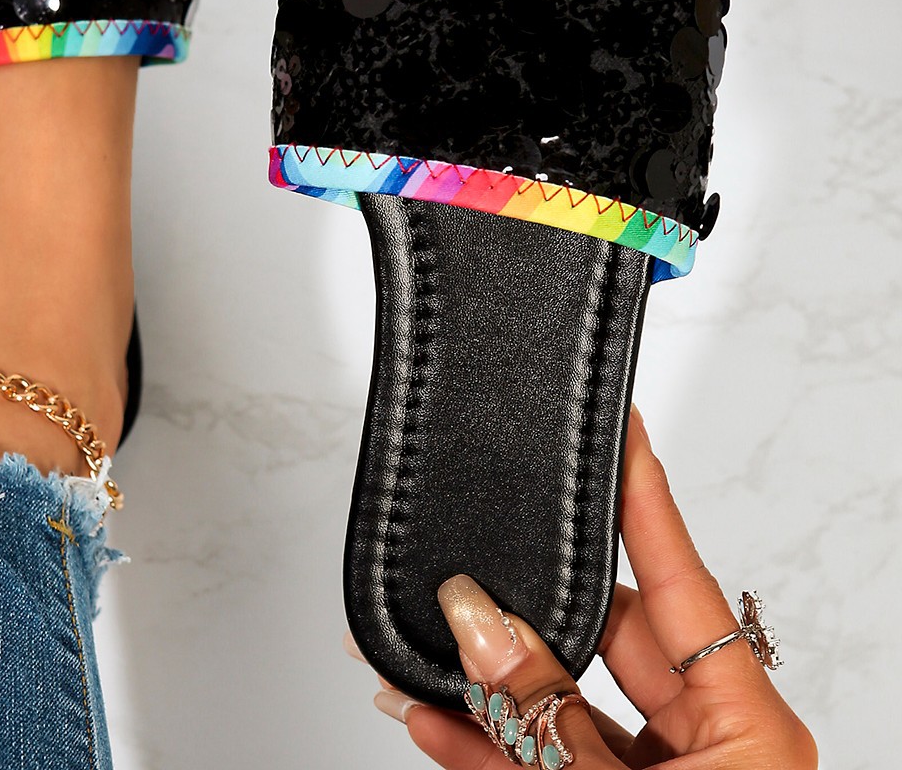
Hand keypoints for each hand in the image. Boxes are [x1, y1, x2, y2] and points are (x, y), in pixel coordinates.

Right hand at [366, 409, 816, 768]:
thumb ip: (553, 717)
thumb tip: (483, 624)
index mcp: (747, 731)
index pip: (683, 578)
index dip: (646, 494)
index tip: (621, 426)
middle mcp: (706, 750)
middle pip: (603, 641)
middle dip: (523, 609)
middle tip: (459, 573)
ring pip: (555, 710)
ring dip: (481, 685)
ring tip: (413, 646)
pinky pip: (536, 765)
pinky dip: (482, 747)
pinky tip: (429, 720)